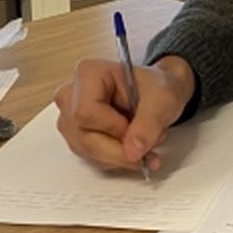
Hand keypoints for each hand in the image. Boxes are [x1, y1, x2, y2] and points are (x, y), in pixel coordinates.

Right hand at [53, 54, 196, 173]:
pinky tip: (132, 148)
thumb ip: (149, 123)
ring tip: (144, 141)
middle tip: (149, 143)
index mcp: (88, 74)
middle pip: (85, 136)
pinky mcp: (76, 136)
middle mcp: (72, 95)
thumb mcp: (163, 99)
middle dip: (121, 148)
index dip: (113, 127)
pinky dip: (116, 159)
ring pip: (87, 151)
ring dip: (121, 155)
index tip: (136, 126)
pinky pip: (91, 158)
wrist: (156, 94)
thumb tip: (132, 152)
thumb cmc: (156, 88)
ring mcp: (70, 117)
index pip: (86, 112)